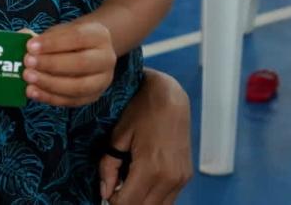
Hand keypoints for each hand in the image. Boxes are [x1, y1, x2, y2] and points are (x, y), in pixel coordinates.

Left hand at [23, 20, 115, 106]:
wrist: (89, 52)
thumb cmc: (70, 40)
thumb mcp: (59, 31)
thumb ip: (42, 36)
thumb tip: (20, 37)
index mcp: (99, 35)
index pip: (77, 37)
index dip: (53, 43)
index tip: (30, 46)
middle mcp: (106, 58)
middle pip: (80, 63)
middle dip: (51, 64)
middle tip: (27, 62)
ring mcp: (102, 81)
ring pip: (78, 86)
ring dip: (49, 83)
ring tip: (28, 78)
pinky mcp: (93, 97)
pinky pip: (71, 101)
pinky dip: (50, 97)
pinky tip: (33, 92)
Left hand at [100, 69, 191, 204]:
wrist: (170, 97)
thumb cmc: (141, 110)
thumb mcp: (118, 136)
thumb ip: (108, 167)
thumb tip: (104, 192)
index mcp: (150, 168)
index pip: (128, 203)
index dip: (113, 202)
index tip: (105, 193)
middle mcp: (170, 178)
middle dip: (126, 203)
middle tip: (115, 189)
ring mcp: (181, 179)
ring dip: (141, 202)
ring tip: (128, 185)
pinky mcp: (186, 176)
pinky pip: (168, 198)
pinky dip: (153, 197)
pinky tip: (142, 181)